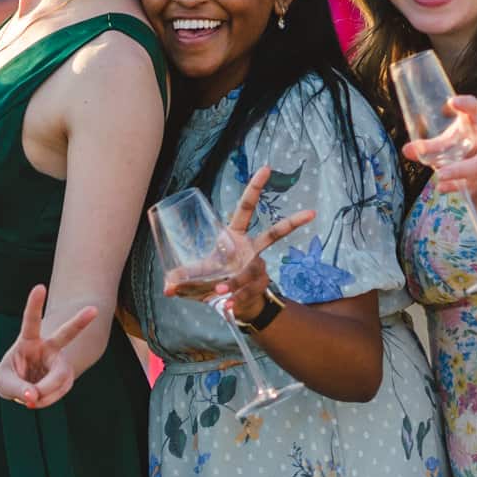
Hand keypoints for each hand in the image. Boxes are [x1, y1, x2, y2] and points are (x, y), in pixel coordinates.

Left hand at [0, 284, 97, 408]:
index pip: (31, 320)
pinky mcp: (64, 378)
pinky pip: (59, 391)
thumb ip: (16, 388)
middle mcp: (47, 348)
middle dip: (79, 322)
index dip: (34, 304)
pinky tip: (37, 401)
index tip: (39, 286)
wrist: (23, 390)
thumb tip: (34, 396)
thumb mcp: (3, 382)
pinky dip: (46, 400)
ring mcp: (58, 363)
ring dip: (46, 391)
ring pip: (61, 375)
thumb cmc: (10, 378)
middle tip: (94, 309)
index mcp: (28, 340)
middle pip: (65, 335)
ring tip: (30, 401)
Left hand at [164, 166, 316, 316]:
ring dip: (233, 282)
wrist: (229, 304)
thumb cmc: (212, 280)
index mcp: (234, 236)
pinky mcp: (260, 287)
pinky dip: (234, 299)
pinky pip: (247, 292)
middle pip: (274, 233)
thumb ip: (181, 279)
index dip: (255, 188)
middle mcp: (251, 249)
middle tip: (310, 213)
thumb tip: (166, 288)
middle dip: (292, 223)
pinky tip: (226, 307)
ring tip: (217, 292)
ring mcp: (259, 268)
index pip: (246, 208)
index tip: (267, 168)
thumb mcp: (194, 275)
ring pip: (250, 272)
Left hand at [402, 94, 476, 197]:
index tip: (452, 102)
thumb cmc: (460, 152)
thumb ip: (426, 148)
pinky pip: (476, 181)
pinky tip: (442, 188)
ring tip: (440, 174)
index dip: (465, 104)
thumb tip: (407, 150)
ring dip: (461, 169)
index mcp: (474, 123)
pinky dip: (457, 185)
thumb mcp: (443, 147)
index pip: (472, 108)